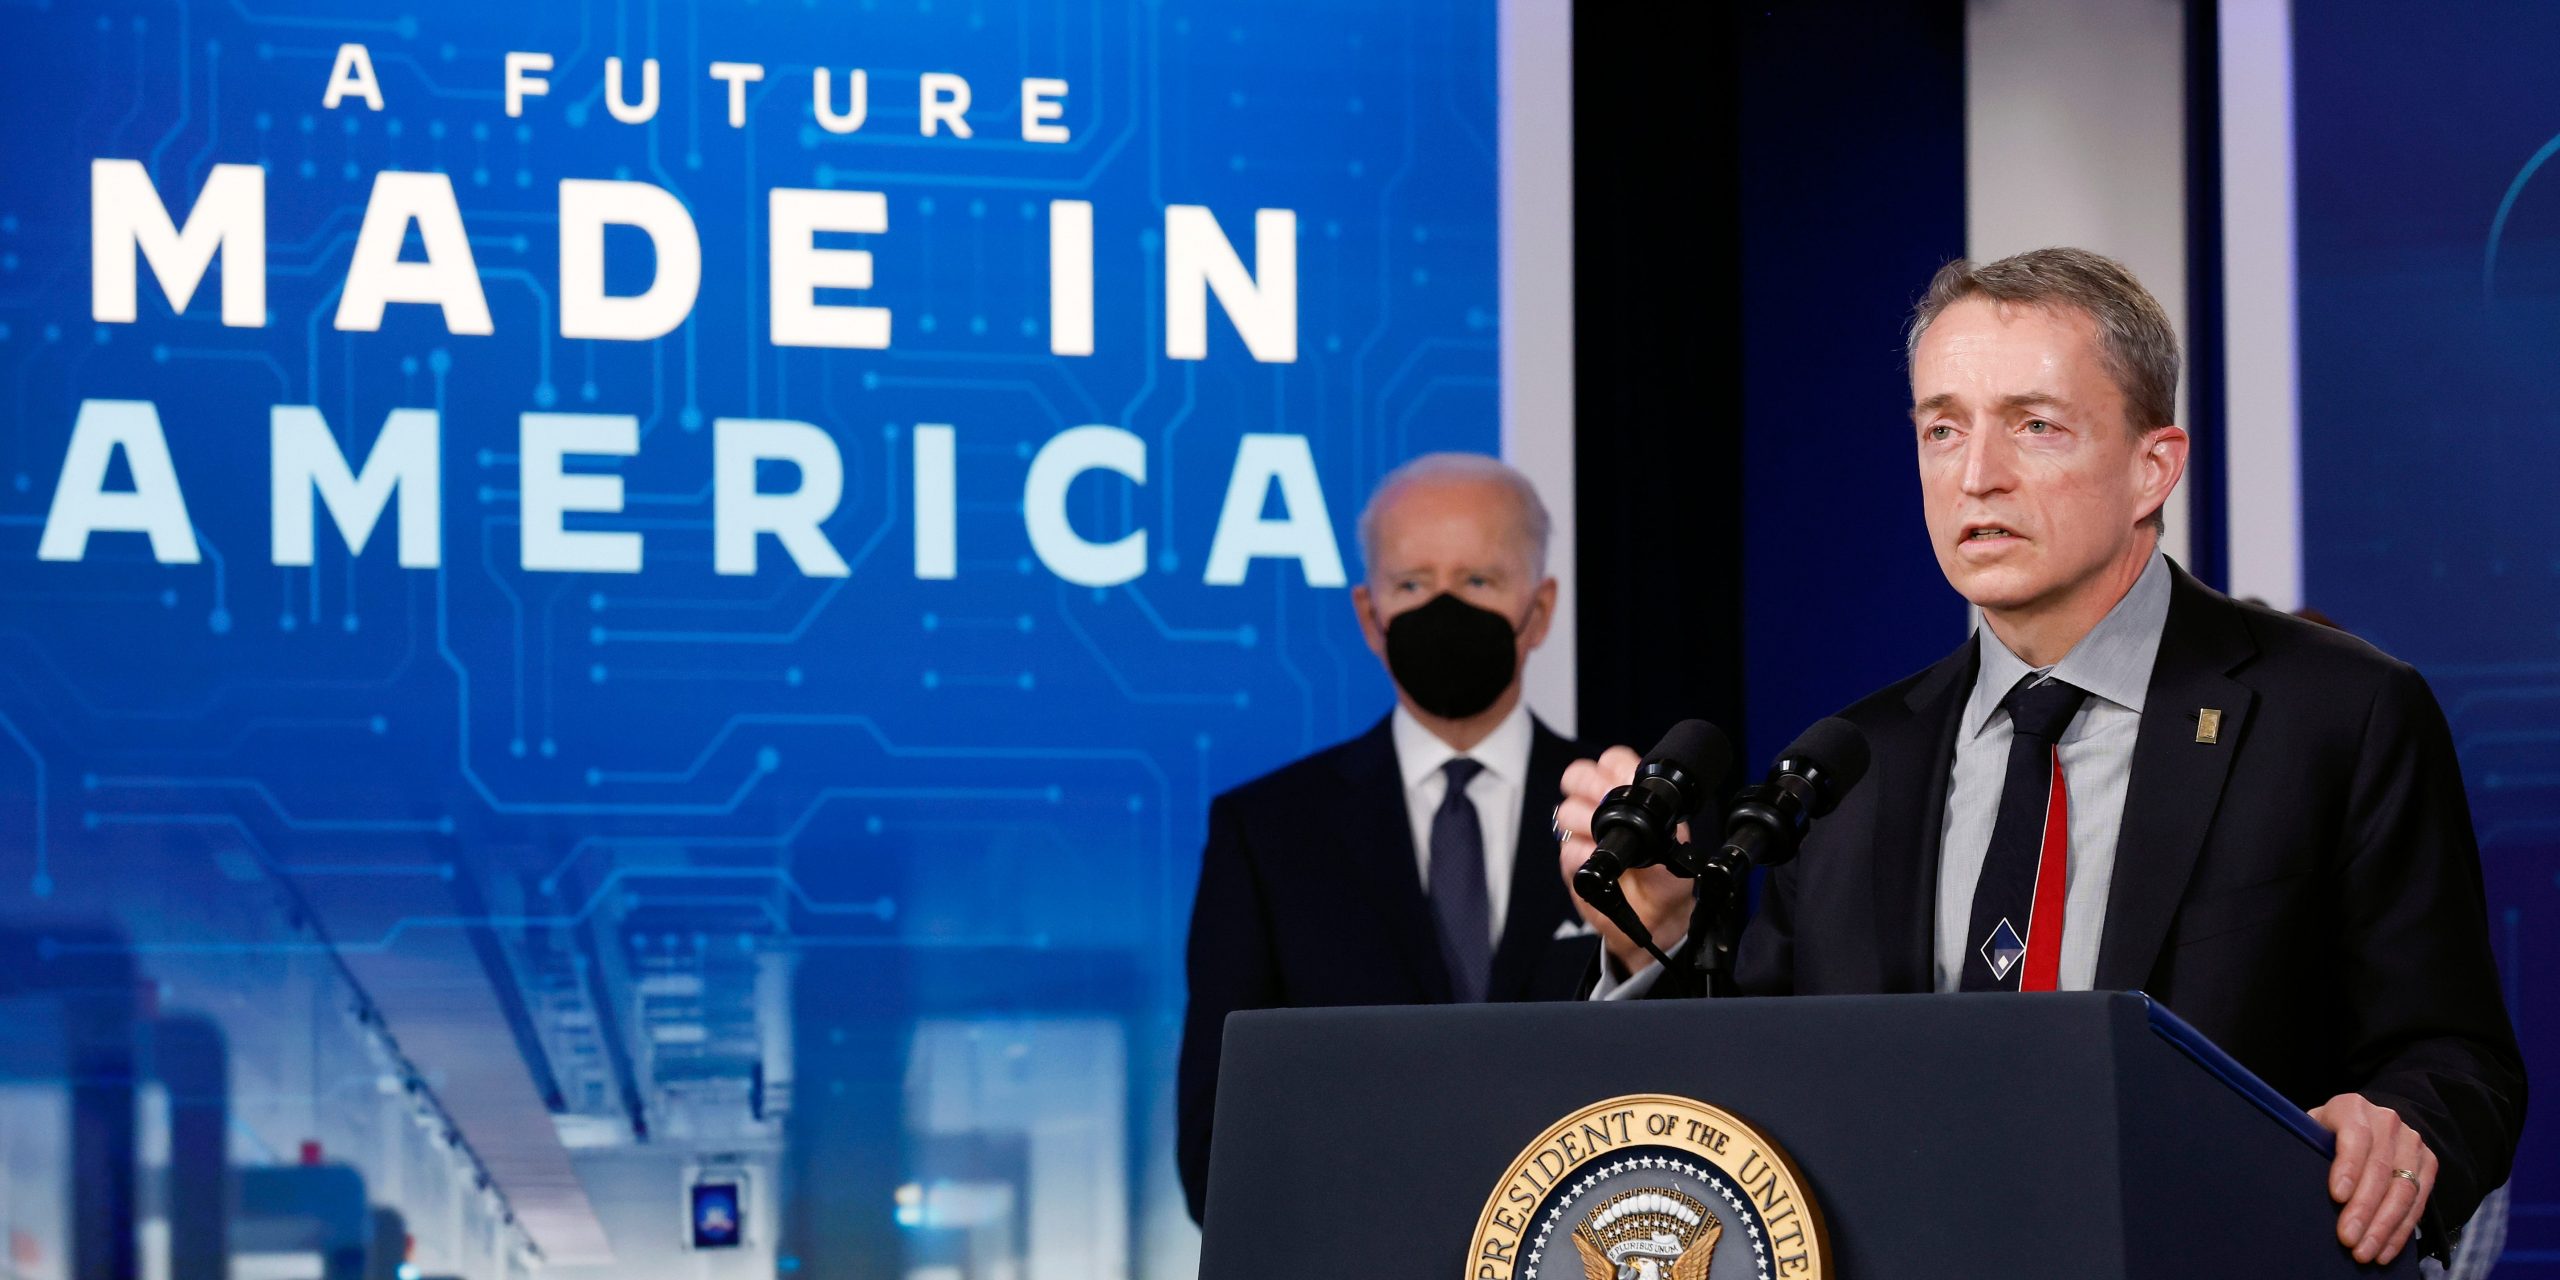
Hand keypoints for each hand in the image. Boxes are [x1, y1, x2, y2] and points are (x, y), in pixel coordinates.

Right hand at [1554, 746, 1693, 974]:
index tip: (1622, 779)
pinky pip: (1567, 849)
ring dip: (1585, 820)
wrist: (1657, 918)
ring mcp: (1584, 836)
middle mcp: (1602, 812)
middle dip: (1588, 785)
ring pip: (1567, 811)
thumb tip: (1650, 819)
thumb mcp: (1679, 849)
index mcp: (1631, 799)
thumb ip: (1666, 828)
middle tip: (1603, 800)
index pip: (1612, 762)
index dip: (1612, 766)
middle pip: (1577, 776)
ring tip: (1603, 837)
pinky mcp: (1574, 864)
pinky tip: (1598, 860)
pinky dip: (1582, 853)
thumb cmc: (1667, 879)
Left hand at [2309, 1092, 2434, 1264]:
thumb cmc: (2327, 1133)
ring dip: (2384, 1226)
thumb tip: (2290, 1175)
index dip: (2348, 1167)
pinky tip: (2384, 1251)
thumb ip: (2306, 1145)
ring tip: (2365, 1252)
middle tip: (2347, 1238)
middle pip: (2379, 1169)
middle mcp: (2387, 1121)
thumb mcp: (2311, 1129)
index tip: (2337, 1196)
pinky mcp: (2428, 1163)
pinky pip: (2418, 1203)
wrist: (2368, 1123)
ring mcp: (2412, 1142)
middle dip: (2364, 1209)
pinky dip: (2400, 1231)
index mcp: (2352, 1107)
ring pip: (2403, 1190)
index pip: (2355, 1137)